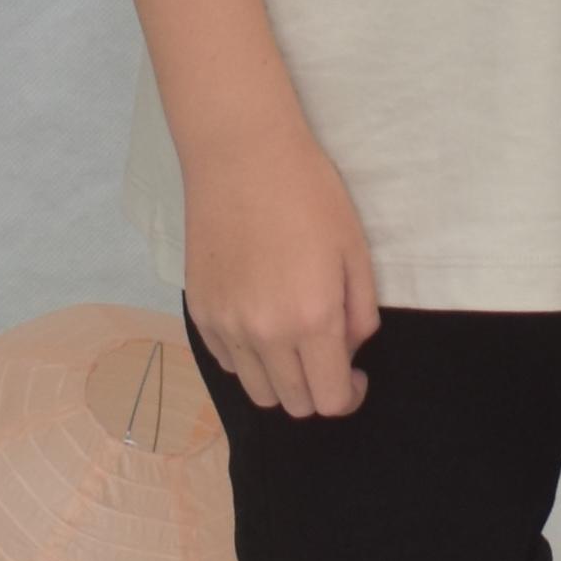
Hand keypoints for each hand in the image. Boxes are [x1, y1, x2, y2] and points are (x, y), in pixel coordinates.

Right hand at [180, 118, 383, 416]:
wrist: (241, 156)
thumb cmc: (309, 194)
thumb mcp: (355, 250)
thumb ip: (360, 313)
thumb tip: (350, 351)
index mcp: (312, 319)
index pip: (331, 400)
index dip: (351, 395)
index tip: (356, 374)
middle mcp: (265, 334)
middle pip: (293, 404)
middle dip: (318, 391)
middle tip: (327, 355)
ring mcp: (226, 326)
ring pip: (257, 390)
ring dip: (281, 380)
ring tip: (292, 341)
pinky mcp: (200, 311)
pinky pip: (227, 361)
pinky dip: (249, 358)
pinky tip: (260, 322)